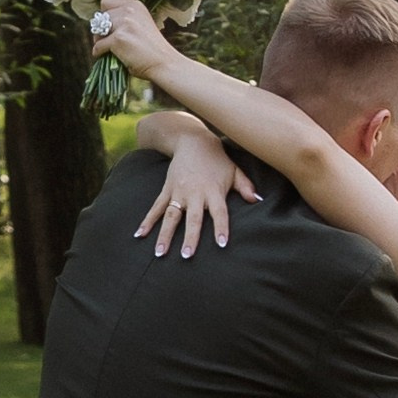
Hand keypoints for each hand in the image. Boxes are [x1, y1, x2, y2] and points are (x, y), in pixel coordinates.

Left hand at [88, 0, 175, 81]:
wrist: (164, 63)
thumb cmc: (151, 48)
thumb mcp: (141, 24)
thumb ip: (124, 18)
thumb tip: (99, 23)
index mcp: (135, 5)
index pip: (106, 2)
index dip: (105, 14)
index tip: (109, 26)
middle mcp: (129, 10)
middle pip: (100, 17)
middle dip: (101, 30)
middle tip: (110, 42)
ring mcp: (123, 23)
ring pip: (97, 31)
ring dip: (99, 41)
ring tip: (110, 50)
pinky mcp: (118, 38)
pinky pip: (98, 46)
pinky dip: (99, 53)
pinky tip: (108, 57)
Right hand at [136, 128, 257, 256]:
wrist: (192, 141)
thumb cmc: (217, 159)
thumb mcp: (234, 170)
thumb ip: (246, 186)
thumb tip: (257, 200)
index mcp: (214, 191)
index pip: (219, 213)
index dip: (221, 228)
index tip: (221, 244)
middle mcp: (195, 193)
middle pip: (193, 219)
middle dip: (190, 238)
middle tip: (186, 256)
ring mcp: (178, 192)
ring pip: (171, 217)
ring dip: (165, 235)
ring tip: (160, 254)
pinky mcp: (167, 190)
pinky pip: (156, 208)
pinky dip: (147, 221)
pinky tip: (139, 235)